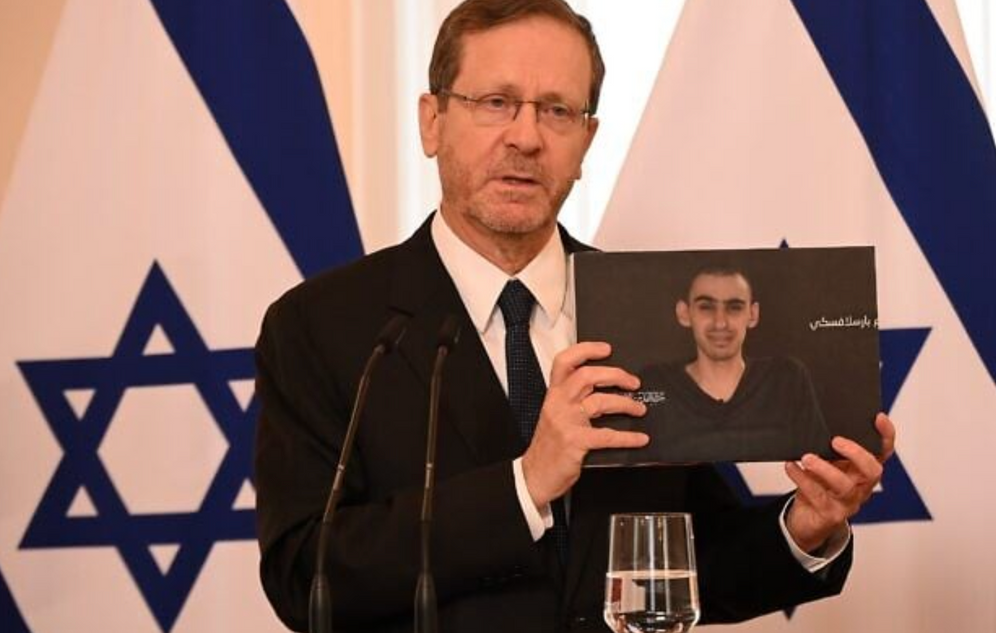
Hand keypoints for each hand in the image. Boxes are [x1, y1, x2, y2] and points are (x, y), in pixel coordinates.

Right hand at [521, 342, 647, 507]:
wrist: (534, 475)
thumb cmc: (548, 447)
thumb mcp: (555, 416)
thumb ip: (573, 401)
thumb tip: (605, 389)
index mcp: (554, 395)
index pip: (565, 362)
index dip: (586, 350)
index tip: (606, 349)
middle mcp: (559, 404)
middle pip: (588, 376)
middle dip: (615, 375)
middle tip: (633, 382)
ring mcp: (566, 422)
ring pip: (601, 401)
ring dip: (626, 403)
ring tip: (639, 408)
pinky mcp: (575, 442)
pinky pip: (607, 435)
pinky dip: (628, 437)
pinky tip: (639, 438)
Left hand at [785, 413, 895, 552]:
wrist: (807, 520)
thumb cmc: (818, 485)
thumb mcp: (826, 464)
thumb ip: (827, 449)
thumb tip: (816, 422)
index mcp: (863, 470)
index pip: (883, 452)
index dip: (885, 436)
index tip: (878, 417)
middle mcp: (860, 486)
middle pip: (872, 471)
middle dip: (857, 454)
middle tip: (835, 441)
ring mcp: (848, 502)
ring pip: (845, 486)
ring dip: (825, 469)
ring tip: (807, 458)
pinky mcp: (830, 515)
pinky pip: (818, 497)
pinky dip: (802, 479)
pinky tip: (791, 467)